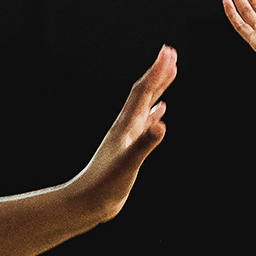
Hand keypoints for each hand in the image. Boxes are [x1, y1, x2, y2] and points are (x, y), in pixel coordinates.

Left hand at [62, 45, 175, 222]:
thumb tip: (162, 124)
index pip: (143, 92)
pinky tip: (160, 113)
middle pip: (144, 93)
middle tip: (171, 53)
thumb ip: (144, 144)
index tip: (169, 52)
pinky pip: (144, 125)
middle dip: (158, 73)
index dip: (156, 72)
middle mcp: (126, 127)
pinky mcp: (129, 150)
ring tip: (169, 74)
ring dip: (158, 89)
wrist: (85, 204)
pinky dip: (153, 115)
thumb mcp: (127, 165)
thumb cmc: (103, 186)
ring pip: (145, 105)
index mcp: (126, 126)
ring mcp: (127, 137)